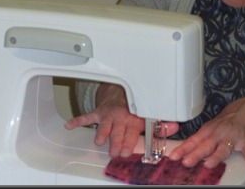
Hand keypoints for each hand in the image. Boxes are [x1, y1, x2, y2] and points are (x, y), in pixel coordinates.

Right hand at [64, 83, 178, 158]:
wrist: (119, 91)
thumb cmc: (133, 107)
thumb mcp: (148, 115)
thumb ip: (161, 124)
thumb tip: (175, 127)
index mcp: (134, 118)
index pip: (133, 132)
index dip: (131, 142)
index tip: (128, 152)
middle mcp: (121, 117)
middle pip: (118, 132)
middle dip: (116, 142)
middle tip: (115, 152)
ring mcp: (108, 115)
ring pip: (104, 126)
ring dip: (101, 134)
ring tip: (99, 141)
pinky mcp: (97, 113)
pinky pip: (86, 117)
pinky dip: (77, 121)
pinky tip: (70, 125)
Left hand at [167, 96, 244, 169]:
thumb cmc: (228, 121)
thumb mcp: (212, 127)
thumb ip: (202, 140)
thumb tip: (187, 152)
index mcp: (208, 131)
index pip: (193, 141)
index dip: (183, 149)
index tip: (173, 156)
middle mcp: (219, 133)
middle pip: (205, 145)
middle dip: (195, 154)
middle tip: (186, 162)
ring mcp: (233, 137)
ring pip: (223, 148)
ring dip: (216, 156)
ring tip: (208, 164)